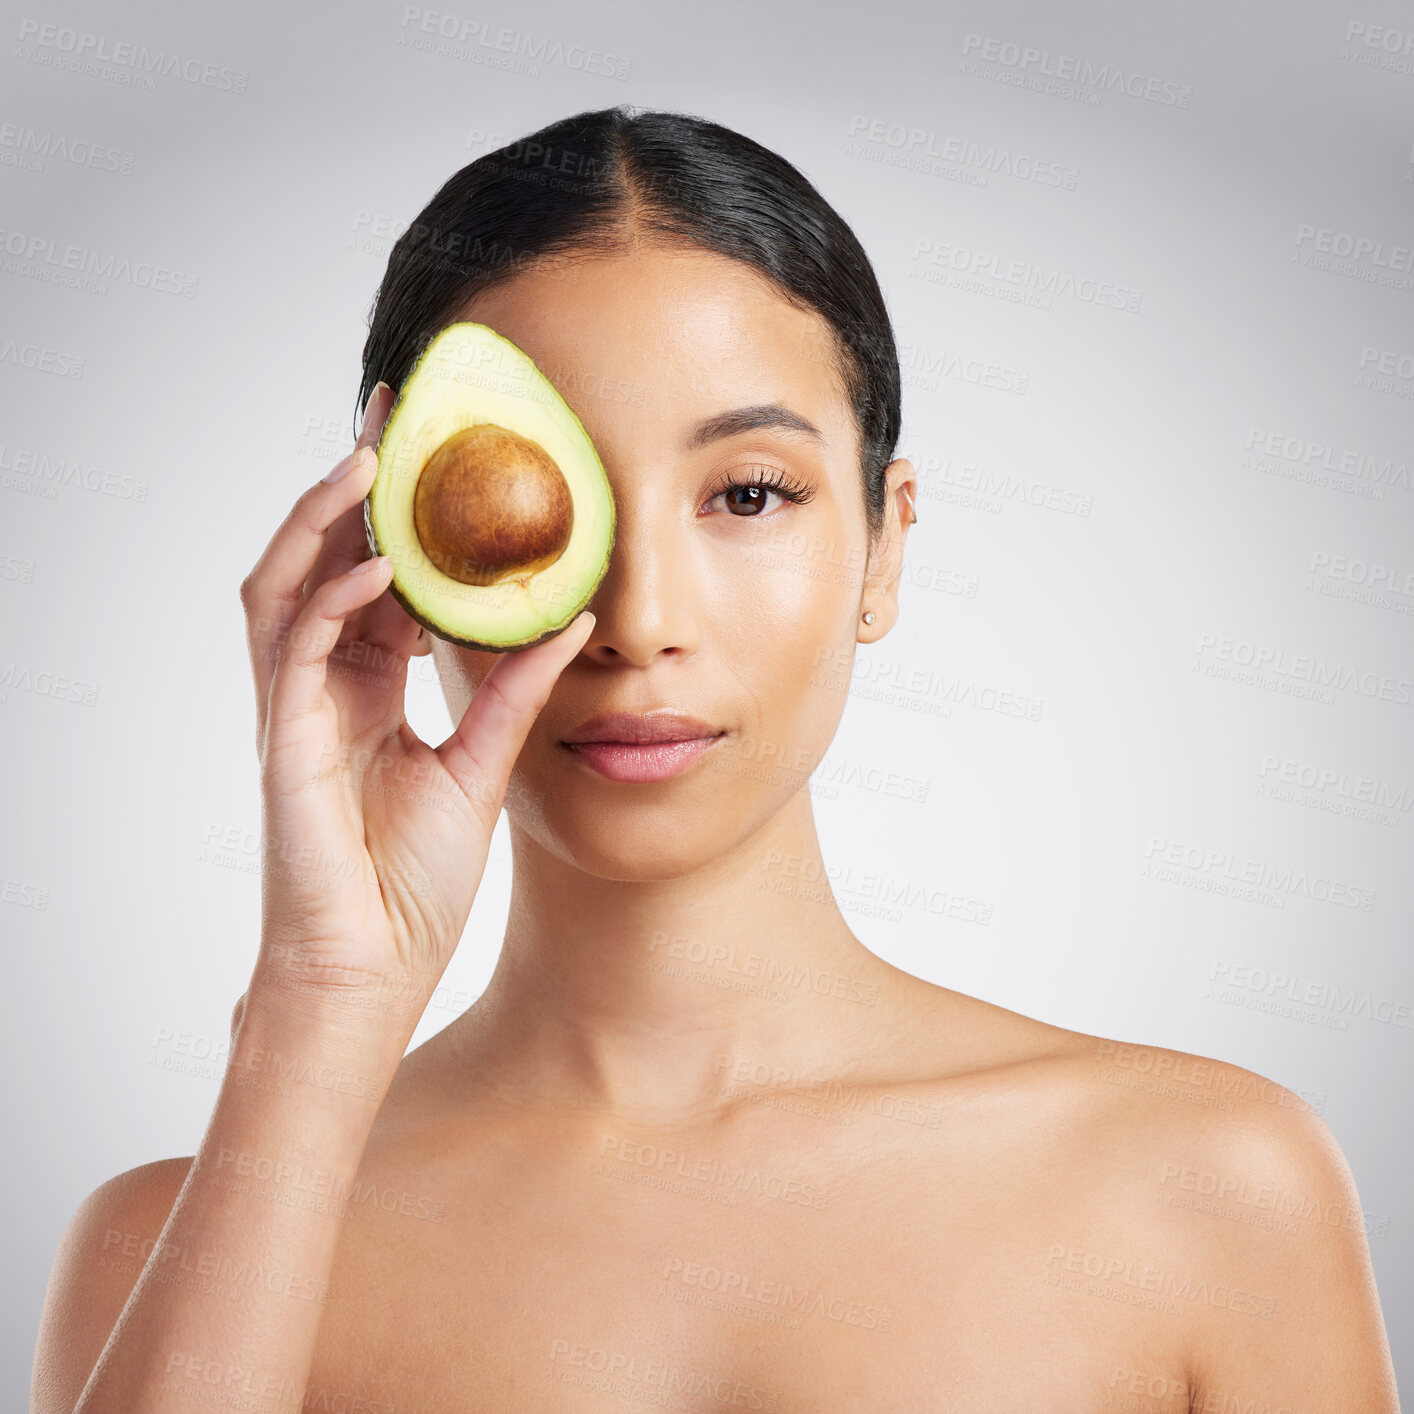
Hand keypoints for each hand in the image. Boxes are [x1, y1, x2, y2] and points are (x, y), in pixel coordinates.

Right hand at [238, 382, 593, 1030]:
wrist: (375, 970)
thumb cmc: (415, 883)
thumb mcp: (482, 767)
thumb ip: (515, 694)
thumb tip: (574, 623)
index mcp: (365, 692)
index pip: (375, 582)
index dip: (402, 517)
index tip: (442, 457)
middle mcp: (323, 688)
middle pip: (324, 562)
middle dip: (353, 487)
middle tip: (396, 415)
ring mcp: (295, 711)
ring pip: (286, 585)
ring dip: (323, 520)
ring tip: (372, 458)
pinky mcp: (282, 742)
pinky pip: (294, 649)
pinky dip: (332, 598)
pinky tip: (379, 566)